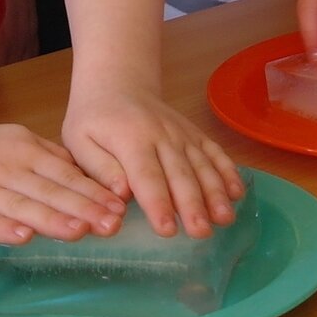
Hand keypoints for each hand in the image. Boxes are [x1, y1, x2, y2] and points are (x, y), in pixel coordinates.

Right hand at [0, 116, 126, 245]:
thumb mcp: (19, 144)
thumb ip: (51, 160)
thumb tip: (90, 178)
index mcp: (26, 152)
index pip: (66, 176)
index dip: (93, 193)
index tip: (119, 209)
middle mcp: (6, 169)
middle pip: (49, 192)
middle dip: (83, 209)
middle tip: (112, 225)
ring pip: (21, 206)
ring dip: (51, 220)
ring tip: (79, 231)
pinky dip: (2, 230)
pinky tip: (23, 238)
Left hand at [62, 81, 246, 238]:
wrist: (118, 83)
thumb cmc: (94, 119)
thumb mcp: (79, 141)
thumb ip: (99, 168)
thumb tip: (122, 194)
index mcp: (131, 140)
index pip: (146, 176)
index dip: (158, 204)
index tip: (167, 230)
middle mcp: (163, 136)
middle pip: (180, 174)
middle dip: (193, 205)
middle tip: (201, 233)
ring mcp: (183, 134)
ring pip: (202, 165)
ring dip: (216, 192)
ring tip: (225, 219)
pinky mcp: (195, 134)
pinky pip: (215, 152)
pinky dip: (228, 171)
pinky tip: (238, 193)